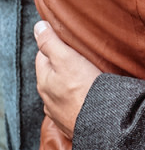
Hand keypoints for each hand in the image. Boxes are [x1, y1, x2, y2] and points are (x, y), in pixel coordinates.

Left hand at [34, 21, 100, 139]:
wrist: (101, 123)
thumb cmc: (84, 89)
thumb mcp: (66, 58)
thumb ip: (50, 42)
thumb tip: (38, 26)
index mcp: (43, 80)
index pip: (43, 55)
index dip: (56, 45)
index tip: (70, 42)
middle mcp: (47, 98)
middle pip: (53, 73)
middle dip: (63, 64)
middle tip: (81, 57)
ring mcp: (59, 112)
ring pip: (62, 90)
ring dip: (71, 83)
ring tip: (87, 76)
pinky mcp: (72, 122)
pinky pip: (72, 105)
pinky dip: (78, 98)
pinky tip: (88, 96)